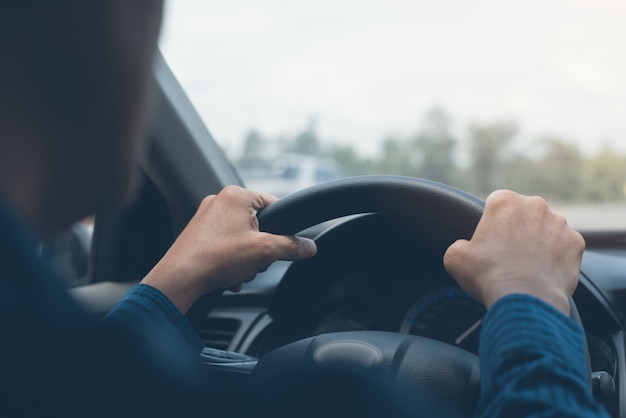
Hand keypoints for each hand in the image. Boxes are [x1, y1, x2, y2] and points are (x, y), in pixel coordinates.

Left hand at [141, 185, 316, 313]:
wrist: (181, 278)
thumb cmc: (217, 258)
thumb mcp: (265, 251)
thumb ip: (292, 246)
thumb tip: (309, 247)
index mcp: (237, 195)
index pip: (274, 204)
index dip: (282, 226)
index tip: (283, 243)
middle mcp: (219, 200)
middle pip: (257, 223)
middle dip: (260, 246)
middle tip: (255, 260)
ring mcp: (205, 216)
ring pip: (240, 236)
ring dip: (245, 257)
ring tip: (239, 270)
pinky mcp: (197, 233)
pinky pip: (224, 244)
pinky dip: (230, 259)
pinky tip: (227, 274)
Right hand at [443, 189, 584, 314]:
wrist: (525, 298)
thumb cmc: (488, 274)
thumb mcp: (455, 257)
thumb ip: (459, 245)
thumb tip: (465, 249)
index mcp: (504, 201)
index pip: (496, 205)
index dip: (491, 224)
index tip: (489, 242)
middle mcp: (535, 205)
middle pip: (523, 215)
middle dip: (516, 231)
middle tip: (507, 255)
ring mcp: (560, 223)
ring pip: (545, 230)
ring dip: (538, 243)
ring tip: (526, 267)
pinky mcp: (576, 243)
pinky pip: (564, 247)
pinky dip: (556, 258)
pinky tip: (543, 273)